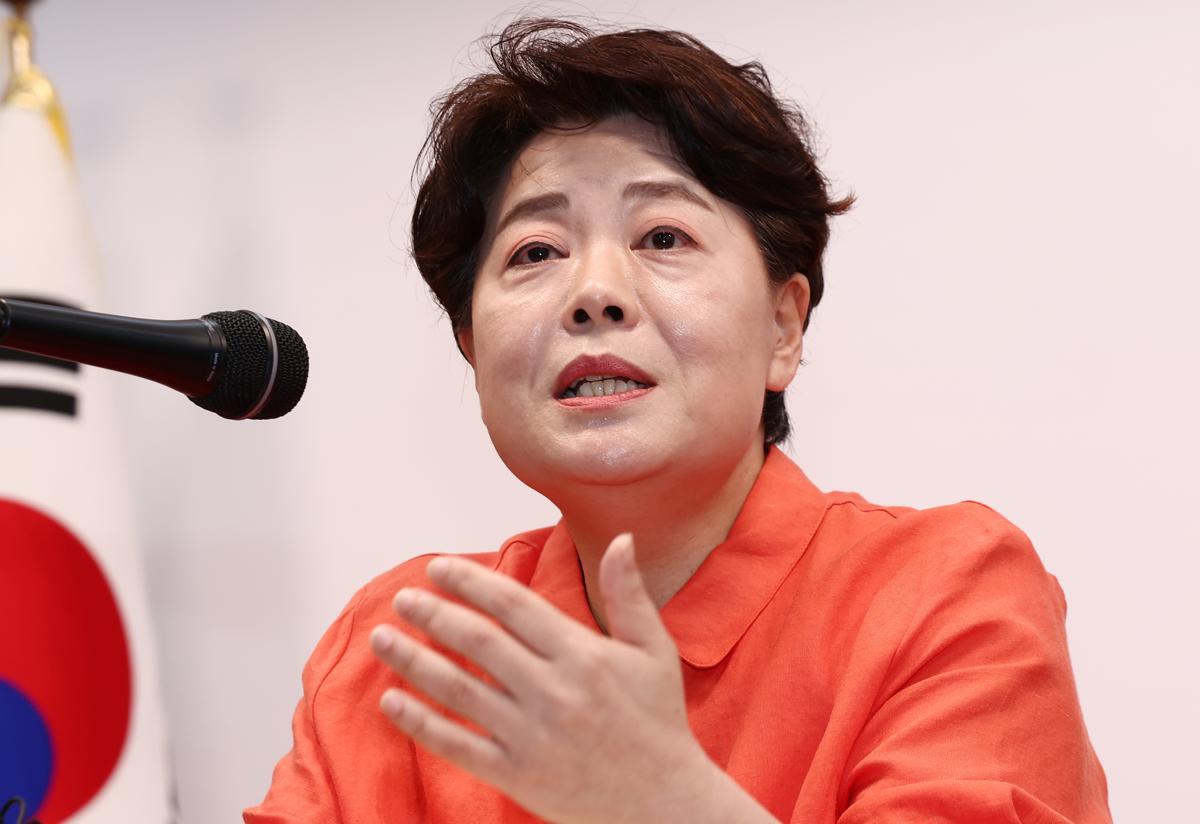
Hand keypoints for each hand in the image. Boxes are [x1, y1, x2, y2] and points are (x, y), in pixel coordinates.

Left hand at [368, 533, 716, 823]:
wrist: (664, 805)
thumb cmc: (658, 722)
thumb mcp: (654, 651)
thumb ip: (629, 594)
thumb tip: (620, 538)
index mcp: (584, 655)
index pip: (513, 605)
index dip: (470, 582)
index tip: (439, 568)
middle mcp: (554, 692)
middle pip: (478, 642)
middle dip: (433, 614)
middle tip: (403, 598)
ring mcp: (532, 736)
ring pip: (459, 689)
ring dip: (413, 660)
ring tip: (382, 638)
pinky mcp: (518, 775)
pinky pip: (458, 744)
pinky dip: (420, 723)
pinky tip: (391, 702)